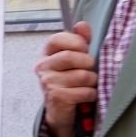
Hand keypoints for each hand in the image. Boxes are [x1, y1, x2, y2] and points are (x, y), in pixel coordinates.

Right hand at [35, 21, 96, 136]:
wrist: (60, 111)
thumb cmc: (70, 82)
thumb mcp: (75, 59)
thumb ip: (80, 41)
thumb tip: (82, 25)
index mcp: (46, 54)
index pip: (57, 38)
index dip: (76, 42)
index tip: (84, 48)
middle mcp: (43, 67)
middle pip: (71, 57)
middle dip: (88, 63)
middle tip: (90, 69)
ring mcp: (48, 82)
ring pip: (82, 75)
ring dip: (92, 81)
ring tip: (88, 84)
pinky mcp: (57, 97)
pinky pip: (85, 91)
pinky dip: (91, 94)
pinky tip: (86, 96)